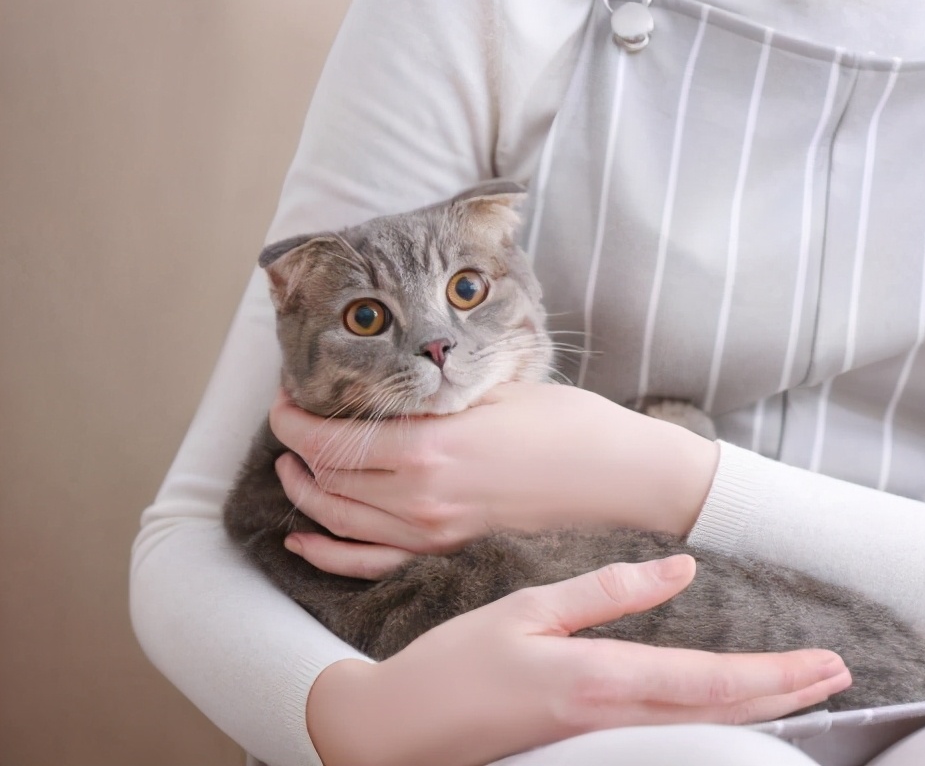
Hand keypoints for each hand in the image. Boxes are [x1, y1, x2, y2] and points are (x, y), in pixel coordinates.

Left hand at [270, 382, 718, 577]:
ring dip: (306, 494)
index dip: (291, 418)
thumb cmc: (567, 424)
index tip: (287, 395)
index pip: (328, 440)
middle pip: (327, 479)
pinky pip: (370, 563)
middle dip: (295, 449)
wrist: (618, 477)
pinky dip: (329, 554)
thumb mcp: (494, 389)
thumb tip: (390, 379)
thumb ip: (434, 393)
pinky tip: (305, 540)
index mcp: (427, 450)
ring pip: (339, 521)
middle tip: (291, 420)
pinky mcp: (449, 551)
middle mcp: (419, 498)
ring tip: (293, 468)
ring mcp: (433, 533)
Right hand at [307, 555, 851, 765]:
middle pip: (721, 714)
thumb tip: (681, 570)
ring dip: (761, 711)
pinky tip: (732, 710)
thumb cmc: (452, 667)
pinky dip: (717, 722)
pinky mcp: (586, 748)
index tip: (826, 662)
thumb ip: (608, 594)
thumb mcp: (527, 610)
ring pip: (703, 731)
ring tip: (805, 692)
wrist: (395, 735)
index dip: (776, 675)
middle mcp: (609, 720)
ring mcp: (598, 743)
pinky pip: (671, 738)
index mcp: (598, 681)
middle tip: (838, 676)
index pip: (710, 682)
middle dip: (787, 696)